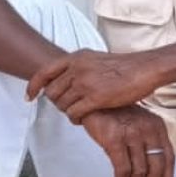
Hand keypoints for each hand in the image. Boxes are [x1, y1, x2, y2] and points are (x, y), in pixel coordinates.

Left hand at [27, 50, 160, 121]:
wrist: (146, 69)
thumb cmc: (126, 66)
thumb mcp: (97, 59)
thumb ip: (79, 67)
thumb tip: (65, 79)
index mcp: (77, 57)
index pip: (44, 72)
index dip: (34, 86)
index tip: (30, 96)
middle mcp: (77, 68)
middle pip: (52, 92)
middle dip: (57, 102)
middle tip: (68, 106)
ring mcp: (86, 83)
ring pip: (61, 104)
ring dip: (67, 111)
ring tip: (78, 113)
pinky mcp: (95, 98)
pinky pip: (74, 113)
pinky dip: (75, 119)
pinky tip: (82, 118)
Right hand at [82, 106, 174, 176]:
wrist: (95, 100)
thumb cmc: (117, 114)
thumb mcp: (140, 123)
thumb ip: (148, 141)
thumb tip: (152, 169)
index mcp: (158, 127)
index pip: (169, 157)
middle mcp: (148, 130)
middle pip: (156, 167)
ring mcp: (132, 135)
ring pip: (139, 171)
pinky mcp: (114, 140)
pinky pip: (122, 169)